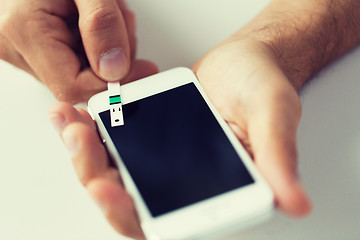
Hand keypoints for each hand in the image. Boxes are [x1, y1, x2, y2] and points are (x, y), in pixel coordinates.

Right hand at [0, 0, 156, 102]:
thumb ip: (102, 23)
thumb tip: (116, 67)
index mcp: (25, 31)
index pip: (73, 85)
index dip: (112, 83)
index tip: (140, 69)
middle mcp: (21, 46)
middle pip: (83, 79)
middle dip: (114, 56)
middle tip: (122, 22)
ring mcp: (29, 48)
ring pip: (85, 69)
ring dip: (109, 45)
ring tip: (108, 11)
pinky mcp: (41, 46)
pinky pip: (79, 57)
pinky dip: (98, 41)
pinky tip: (97, 19)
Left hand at [49, 39, 311, 238]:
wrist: (246, 60)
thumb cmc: (262, 85)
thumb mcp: (274, 114)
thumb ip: (278, 156)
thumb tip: (295, 202)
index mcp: (218, 188)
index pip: (171, 223)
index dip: (133, 217)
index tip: (107, 191)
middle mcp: (188, 183)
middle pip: (131, 201)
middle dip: (96, 177)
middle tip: (80, 143)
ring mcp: (165, 161)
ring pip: (116, 173)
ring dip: (86, 154)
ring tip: (70, 123)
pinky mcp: (151, 138)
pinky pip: (115, 143)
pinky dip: (92, 131)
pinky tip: (76, 114)